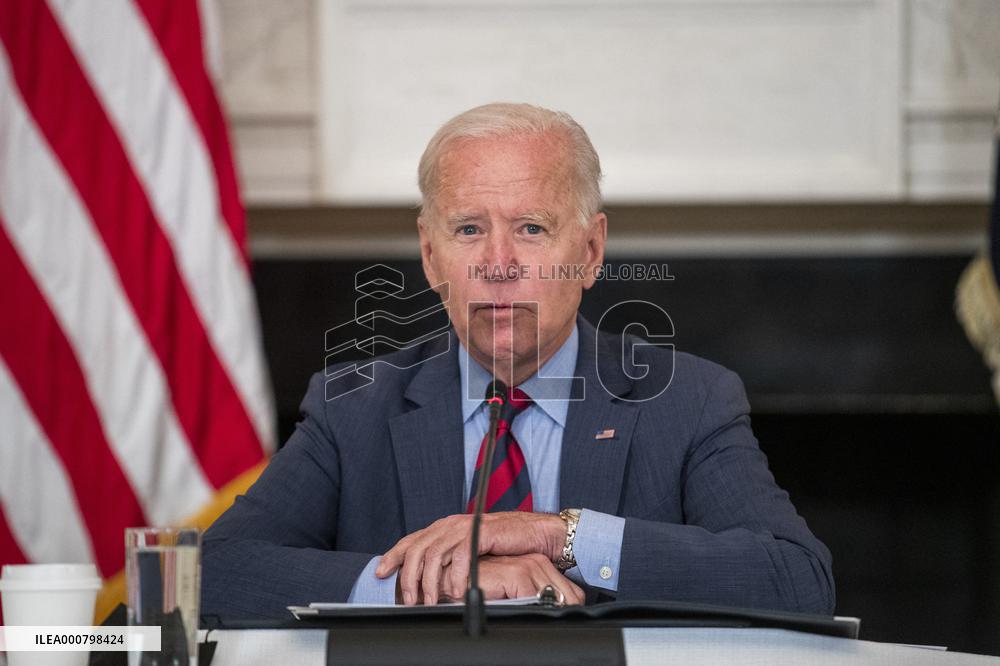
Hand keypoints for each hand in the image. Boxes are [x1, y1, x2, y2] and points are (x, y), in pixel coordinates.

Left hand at [376, 512, 565, 605]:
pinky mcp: (480, 533)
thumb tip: (428, 583)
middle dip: (408, 577)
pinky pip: (460, 556)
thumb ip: (448, 561)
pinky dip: (455, 576)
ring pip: (434, 554)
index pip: (410, 540)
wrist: (533, 534)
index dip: (393, 555)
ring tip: (432, 601)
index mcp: (443, 528)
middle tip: (410, 600)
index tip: (380, 572)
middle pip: (416, 549)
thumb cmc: (501, 546)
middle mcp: (449, 525)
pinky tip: (456, 591)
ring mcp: (464, 527)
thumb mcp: (468, 553)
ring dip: (429, 582)